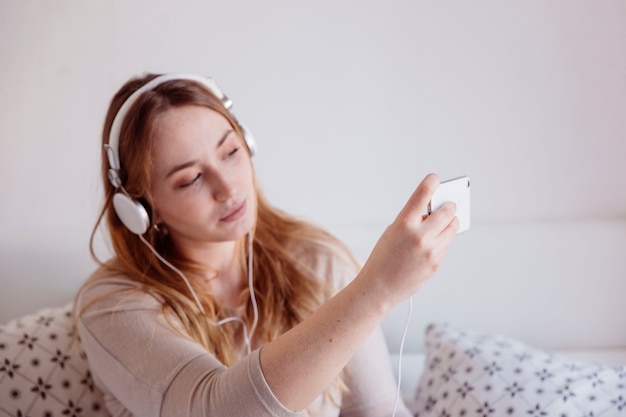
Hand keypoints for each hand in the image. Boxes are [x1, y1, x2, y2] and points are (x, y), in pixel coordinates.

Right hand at [358, 173, 458, 309]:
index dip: (431, 182)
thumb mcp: (393, 232)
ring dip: (451, 222)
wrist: (379, 287)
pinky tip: (431, 245)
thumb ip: (412, 221)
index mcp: (404, 224)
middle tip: (449, 204)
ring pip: (451, 228)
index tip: (436, 178)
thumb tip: (434, 214)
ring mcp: (431, 251)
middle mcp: (420, 236)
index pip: (423, 194)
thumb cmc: (383, 258)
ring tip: (448, 220)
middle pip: (446, 212)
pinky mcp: (436, 263)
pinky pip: (445, 246)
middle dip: (449, 206)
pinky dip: (441, 242)